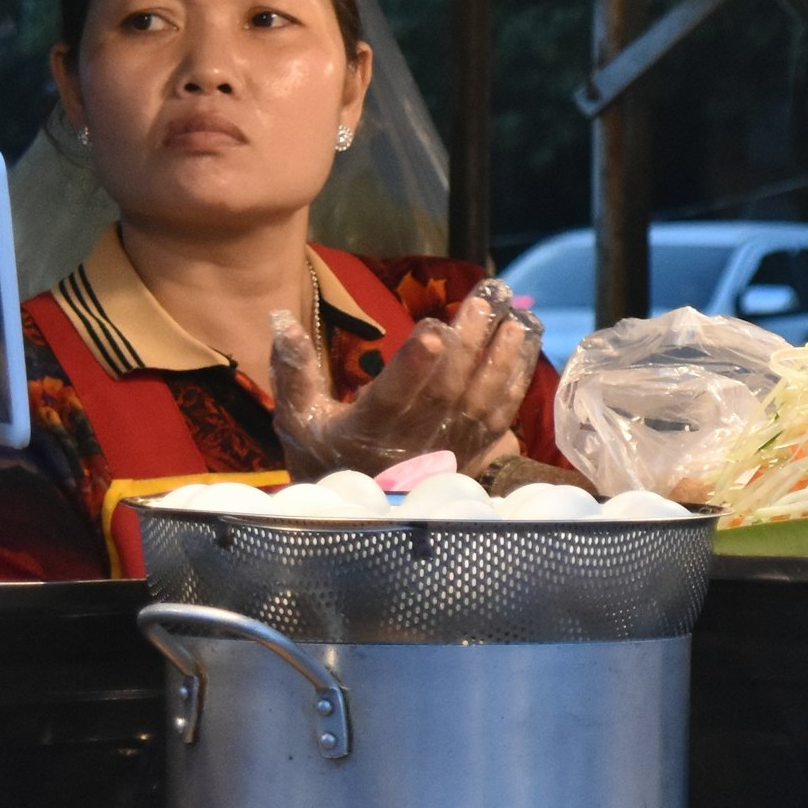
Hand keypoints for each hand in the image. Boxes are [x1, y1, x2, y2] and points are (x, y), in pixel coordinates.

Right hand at [273, 279, 539, 478]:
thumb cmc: (323, 455)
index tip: (434, 329)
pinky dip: (515, 381)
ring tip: (516, 319)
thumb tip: (282, 320)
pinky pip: (500, 416)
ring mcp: (446, 450)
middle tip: (487, 300)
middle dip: (469, 343)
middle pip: (446, 390)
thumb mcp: (297, 418)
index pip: (392, 396)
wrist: (358, 507)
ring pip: (480, 402)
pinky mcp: (471, 452)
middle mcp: (411, 442)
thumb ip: (294, 370)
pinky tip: (524, 347)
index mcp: (365, 432)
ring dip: (501, 360)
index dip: (414, 365)